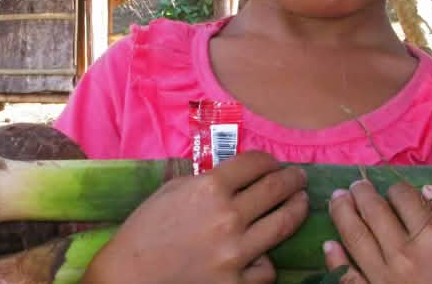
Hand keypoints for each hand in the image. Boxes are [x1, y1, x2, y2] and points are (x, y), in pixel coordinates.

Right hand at [82, 151, 308, 283]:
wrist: (130, 276)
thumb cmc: (144, 230)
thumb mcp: (171, 191)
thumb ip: (205, 180)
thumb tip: (235, 175)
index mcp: (209, 188)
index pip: (254, 164)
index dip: (270, 160)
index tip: (275, 163)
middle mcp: (228, 216)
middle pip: (276, 189)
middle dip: (292, 180)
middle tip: (299, 178)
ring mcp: (235, 252)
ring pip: (283, 225)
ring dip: (297, 209)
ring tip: (301, 204)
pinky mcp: (236, 282)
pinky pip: (266, 268)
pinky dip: (265, 260)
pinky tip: (263, 253)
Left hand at [323, 181, 431, 283]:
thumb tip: (429, 191)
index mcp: (431, 238)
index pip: (403, 199)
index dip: (398, 188)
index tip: (396, 189)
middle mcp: (402, 255)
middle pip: (374, 213)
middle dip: (363, 193)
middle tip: (357, 185)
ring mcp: (382, 278)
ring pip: (354, 238)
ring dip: (342, 213)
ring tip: (338, 198)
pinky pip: (347, 277)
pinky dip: (335, 260)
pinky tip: (329, 244)